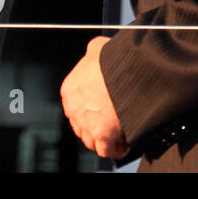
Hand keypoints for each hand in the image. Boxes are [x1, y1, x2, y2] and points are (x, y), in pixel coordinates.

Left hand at [60, 36, 128, 158]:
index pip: (75, 107)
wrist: (127, 69)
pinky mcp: (101, 135)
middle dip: (97, 126)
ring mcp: (86, 123)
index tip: (103, 111)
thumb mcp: (97, 47)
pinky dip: (115, 149)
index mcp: (70, 89)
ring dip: (105, 139)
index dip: (91, 111)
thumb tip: (96, 52)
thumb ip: (92, 53)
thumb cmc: (113, 59)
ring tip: (119, 134)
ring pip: (91, 140)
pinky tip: (124, 142)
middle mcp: (74, 108)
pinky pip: (106, 150)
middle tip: (112, 123)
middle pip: (82, 126)